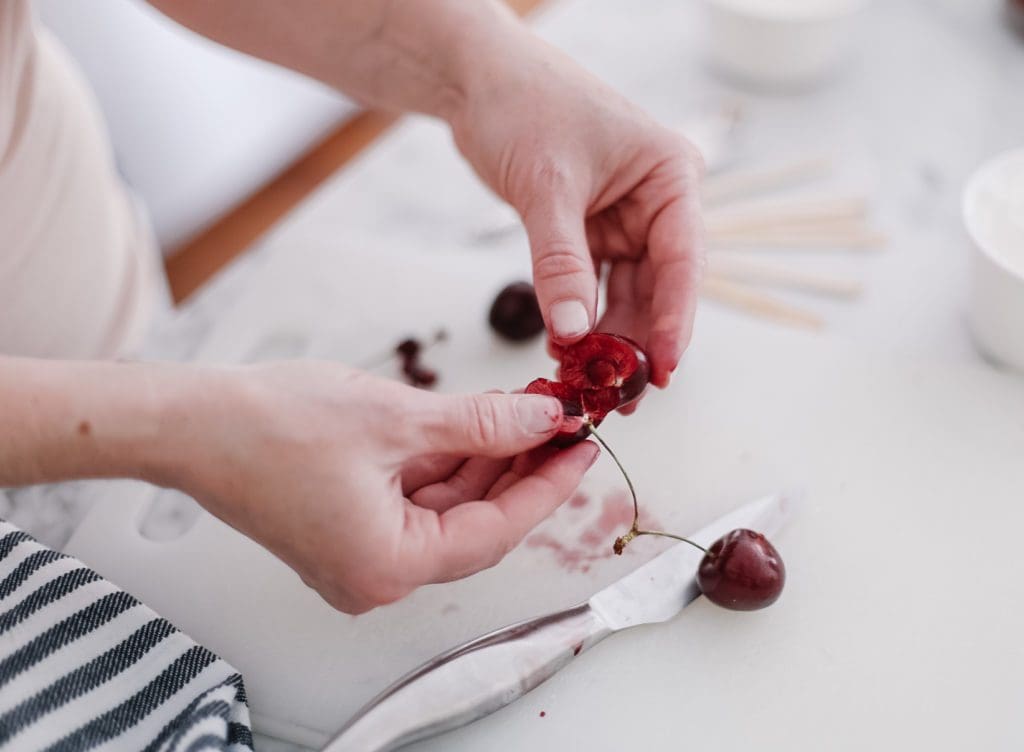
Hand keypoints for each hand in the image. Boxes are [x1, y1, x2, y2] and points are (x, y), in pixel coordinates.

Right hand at [162, 363, 598, 613]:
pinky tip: (475, 429)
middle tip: (559, 427)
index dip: (546, 487)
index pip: (494, 531)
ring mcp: (357, 555)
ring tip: (524, 418)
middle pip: (472, 524)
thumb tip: (540, 424)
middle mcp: (374, 576)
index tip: (581, 449)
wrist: (188, 421)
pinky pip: (412, 502)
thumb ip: (480, 425)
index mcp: (388, 567)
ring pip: (444, 510)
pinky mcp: (344, 529)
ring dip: (483, 464)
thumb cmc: (270, 425)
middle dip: (517, 470)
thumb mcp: (397, 419)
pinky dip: (444, 466)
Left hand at [451, 33, 704, 388]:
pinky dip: (580, 318)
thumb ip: (561, 263)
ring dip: (608, 338)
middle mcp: (656, 202)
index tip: (661, 370)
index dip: (675, 321)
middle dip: (638, 342)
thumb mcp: (546, 188)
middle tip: (620, 395)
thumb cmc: (523, 106)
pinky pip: (592, 286)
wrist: (477, 81)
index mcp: (669, 177)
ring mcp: (624, 219)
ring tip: (590, 384)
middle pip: (658, 287)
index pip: (683, 261)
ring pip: (626, 294)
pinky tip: (566, 350)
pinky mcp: (590, 231)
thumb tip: (575, 333)